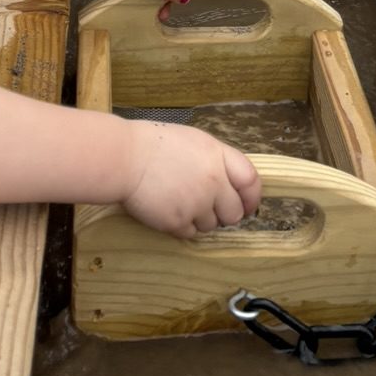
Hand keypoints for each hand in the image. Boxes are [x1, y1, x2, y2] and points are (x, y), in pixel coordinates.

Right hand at [122, 121, 261, 237]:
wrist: (124, 158)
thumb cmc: (153, 143)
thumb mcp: (193, 141)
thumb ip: (214, 161)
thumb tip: (228, 182)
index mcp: (218, 156)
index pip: (251, 181)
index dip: (252, 197)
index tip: (247, 205)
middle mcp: (213, 182)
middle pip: (234, 212)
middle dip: (224, 213)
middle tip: (207, 207)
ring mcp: (197, 204)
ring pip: (211, 226)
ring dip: (200, 219)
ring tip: (180, 201)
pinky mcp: (178, 222)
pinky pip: (190, 233)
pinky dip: (182, 226)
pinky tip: (169, 210)